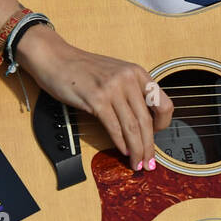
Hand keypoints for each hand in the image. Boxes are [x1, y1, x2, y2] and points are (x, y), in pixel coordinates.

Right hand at [14, 24, 173, 171]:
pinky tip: (123, 151)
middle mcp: (128, 79)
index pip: (163, 103)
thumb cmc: (83, 69)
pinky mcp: (96, 99)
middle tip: (149, 162)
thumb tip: (144, 122)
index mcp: (137, 73)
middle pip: (147, 120)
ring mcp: (112, 89)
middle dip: (149, 146)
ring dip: (136, 149)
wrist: (56, 58)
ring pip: (132, 127)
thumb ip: (131, 92)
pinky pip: (113, 127)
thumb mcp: (116, 74)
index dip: (163, 125)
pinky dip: (120, 143)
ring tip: (137, 162)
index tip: (157, 136)